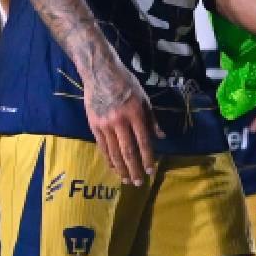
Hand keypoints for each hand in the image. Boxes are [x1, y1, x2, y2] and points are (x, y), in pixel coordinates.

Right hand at [83, 52, 159, 185]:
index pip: (143, 141)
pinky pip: (102, 146)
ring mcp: (105, 124)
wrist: (100, 72)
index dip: (148, 158)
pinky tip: (114, 168)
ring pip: (114, 152)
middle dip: (134, 169)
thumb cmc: (126, 83)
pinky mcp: (94, 125)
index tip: (151, 170)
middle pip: (128, 151)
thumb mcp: (144, 98)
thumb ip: (152, 119)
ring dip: (121, 168)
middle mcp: (120, 121)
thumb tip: (161, 137)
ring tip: (126, 180)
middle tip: (139, 182)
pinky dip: (108, 159)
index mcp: (135, 113)